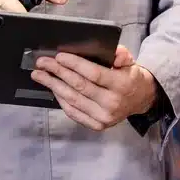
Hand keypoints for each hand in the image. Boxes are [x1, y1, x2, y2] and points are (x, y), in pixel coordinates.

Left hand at [31, 45, 159, 131]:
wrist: (140, 100)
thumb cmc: (130, 77)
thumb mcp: (131, 61)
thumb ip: (121, 54)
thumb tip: (113, 54)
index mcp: (122, 85)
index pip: (94, 74)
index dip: (75, 65)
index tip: (59, 56)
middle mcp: (112, 104)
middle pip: (79, 86)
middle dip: (58, 72)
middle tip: (42, 63)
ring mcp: (104, 117)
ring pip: (73, 99)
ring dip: (53, 85)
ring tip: (39, 75)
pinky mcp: (97, 125)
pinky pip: (73, 112)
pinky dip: (60, 99)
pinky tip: (53, 88)